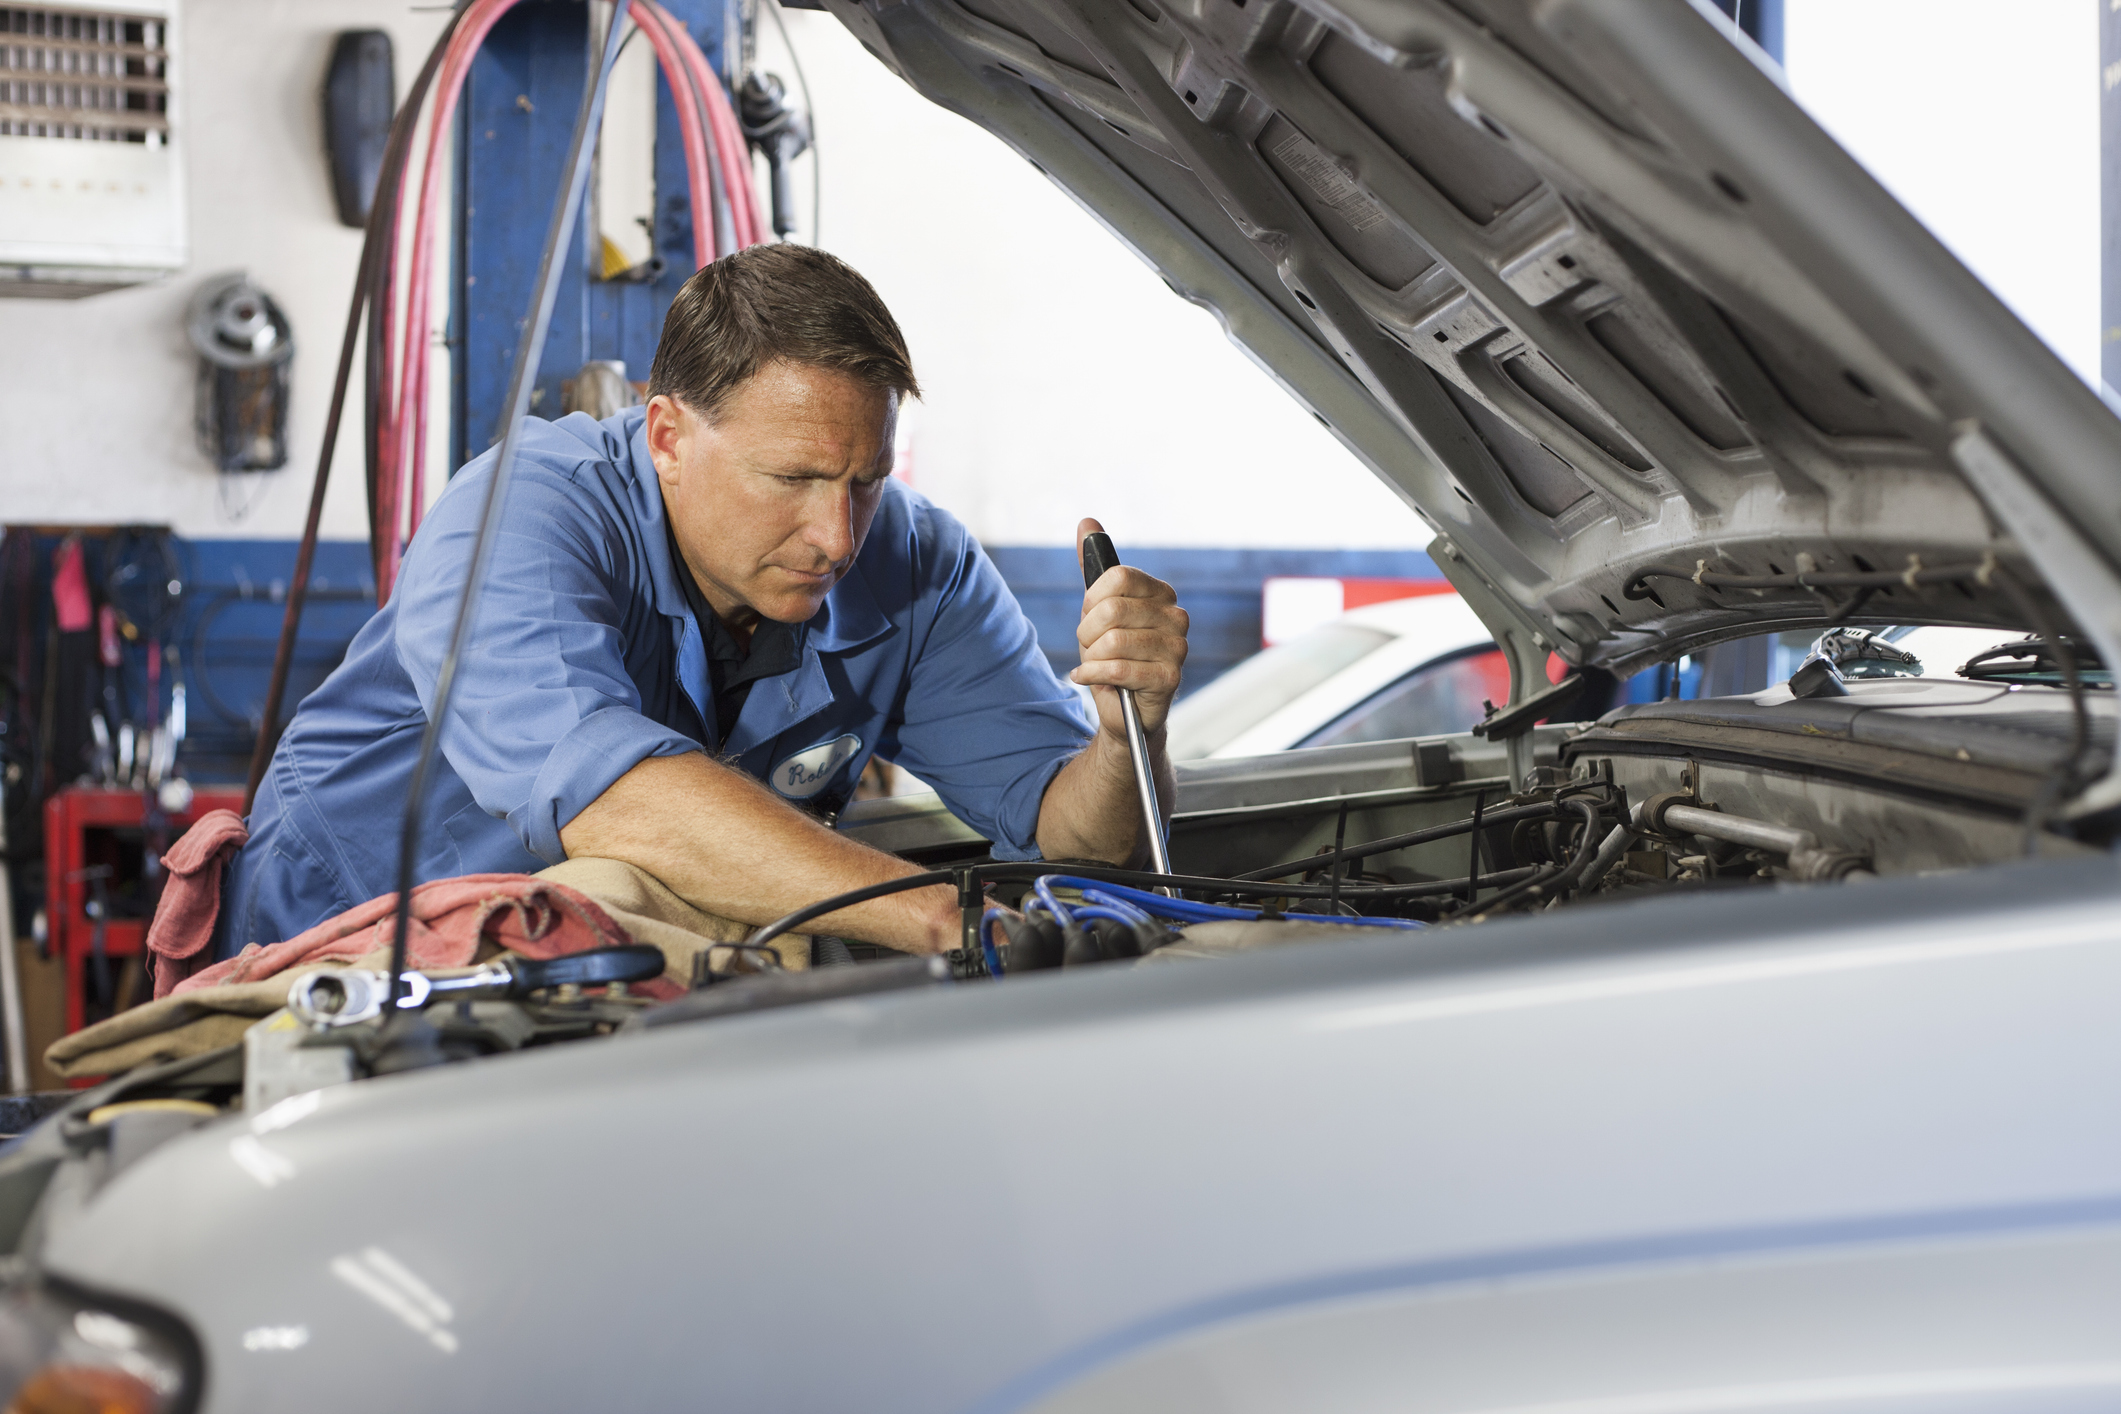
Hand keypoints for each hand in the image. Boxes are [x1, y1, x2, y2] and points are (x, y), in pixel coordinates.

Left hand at [1071, 517, 1187, 735]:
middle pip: (1112, 609)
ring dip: (1091, 658)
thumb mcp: (1097, 608)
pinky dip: (1092, 676)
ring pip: (1113, 641)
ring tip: (1095, 666)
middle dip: (1087, 632)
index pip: (1118, 577)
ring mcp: (1178, 646)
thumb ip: (1094, 567)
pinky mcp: (1171, 677)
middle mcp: (1176, 616)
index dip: (1092, 599)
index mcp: (1161, 593)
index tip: (1089, 617)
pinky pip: (1118, 669)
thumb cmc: (1112, 655)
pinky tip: (1088, 679)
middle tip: (1091, 648)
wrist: (1123, 709)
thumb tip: (1087, 522)